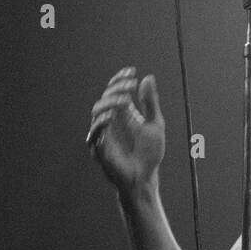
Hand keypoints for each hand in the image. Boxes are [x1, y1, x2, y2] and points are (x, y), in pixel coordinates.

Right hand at [87, 67, 165, 195]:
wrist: (146, 178)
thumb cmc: (150, 154)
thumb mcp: (155, 124)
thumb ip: (150, 102)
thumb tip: (148, 77)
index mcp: (123, 115)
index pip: (115, 91)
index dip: (120, 80)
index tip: (131, 71)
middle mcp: (111, 122)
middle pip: (106, 98)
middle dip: (116, 88)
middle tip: (130, 84)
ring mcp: (104, 134)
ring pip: (97, 111)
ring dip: (109, 101)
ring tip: (125, 98)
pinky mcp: (100, 149)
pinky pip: (95, 132)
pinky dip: (102, 121)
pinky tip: (113, 114)